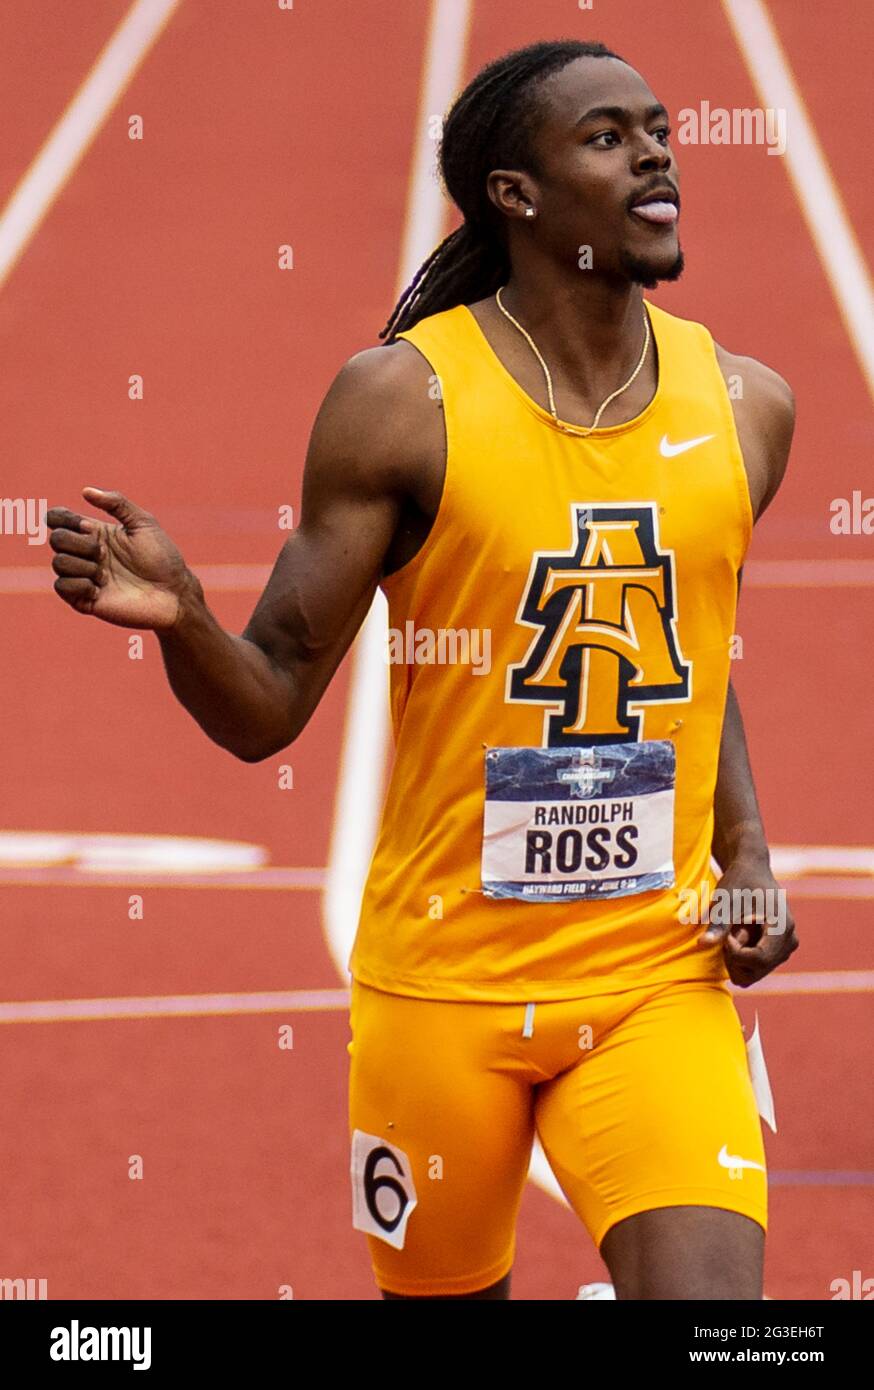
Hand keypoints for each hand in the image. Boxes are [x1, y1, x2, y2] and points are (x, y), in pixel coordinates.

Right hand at [47, 488, 195, 630]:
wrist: (172, 594)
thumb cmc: (162, 558)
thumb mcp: (143, 523)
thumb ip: (117, 503)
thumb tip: (86, 491)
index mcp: (95, 533)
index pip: (59, 519)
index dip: (63, 518)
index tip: (89, 526)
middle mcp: (85, 554)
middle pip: (57, 539)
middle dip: (81, 544)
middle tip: (106, 554)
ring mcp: (83, 577)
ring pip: (58, 563)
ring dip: (84, 566)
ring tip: (107, 575)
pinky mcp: (83, 600)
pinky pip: (61, 587)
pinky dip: (79, 585)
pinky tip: (100, 590)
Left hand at [699, 853, 797, 986]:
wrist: (752, 869)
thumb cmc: (739, 881)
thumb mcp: (726, 900)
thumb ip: (718, 925)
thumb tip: (702, 944)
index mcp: (783, 927)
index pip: (759, 960)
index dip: (735, 953)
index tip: (725, 935)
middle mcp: (790, 941)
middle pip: (756, 972)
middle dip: (735, 957)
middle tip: (728, 933)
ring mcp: (785, 948)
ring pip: (754, 973)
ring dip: (737, 957)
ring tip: (734, 931)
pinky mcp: (778, 950)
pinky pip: (754, 968)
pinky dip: (741, 956)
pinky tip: (738, 935)